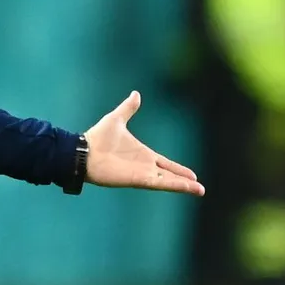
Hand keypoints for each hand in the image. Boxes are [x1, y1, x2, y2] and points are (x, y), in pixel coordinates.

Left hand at [83, 91, 204, 195]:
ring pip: (168, 181)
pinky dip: (174, 185)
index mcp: (143, 154)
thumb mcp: (117, 118)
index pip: (166, 163)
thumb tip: (136, 93)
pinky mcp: (138, 179)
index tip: (193, 174)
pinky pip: (159, 183)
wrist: (84, 151)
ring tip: (200, 190)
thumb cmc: (98, 137)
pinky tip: (186, 187)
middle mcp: (145, 166)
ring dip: (184, 185)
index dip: (179, 168)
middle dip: (185, 180)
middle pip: (170, 175)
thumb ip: (128, 108)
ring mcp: (142, 173)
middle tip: (200, 188)